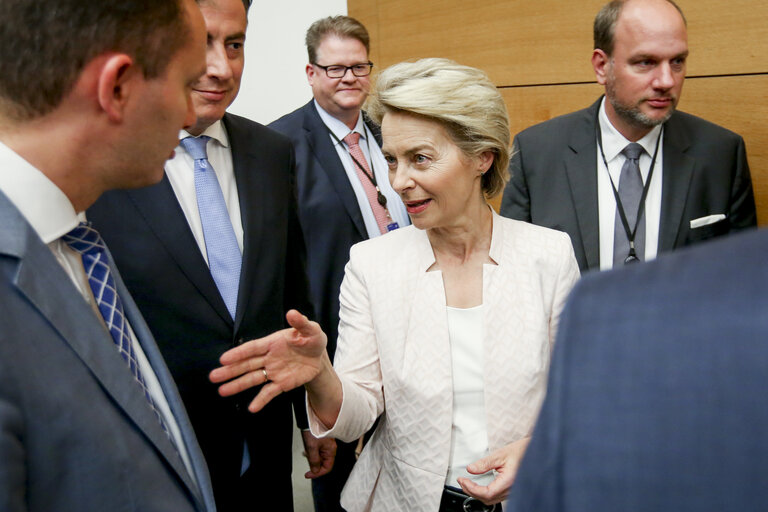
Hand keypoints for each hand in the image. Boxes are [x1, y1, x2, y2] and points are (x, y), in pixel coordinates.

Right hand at [209, 309, 326, 412]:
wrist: (320, 357)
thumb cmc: (312, 339)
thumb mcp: (310, 329)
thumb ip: (301, 323)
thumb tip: (292, 313)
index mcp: (272, 343)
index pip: (252, 348)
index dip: (238, 353)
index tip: (223, 359)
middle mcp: (269, 357)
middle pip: (247, 364)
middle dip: (231, 371)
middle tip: (213, 376)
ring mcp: (274, 371)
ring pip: (253, 378)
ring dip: (238, 385)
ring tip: (222, 391)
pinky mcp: (281, 383)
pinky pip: (269, 392)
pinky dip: (261, 400)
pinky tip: (252, 408)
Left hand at [301, 430, 335, 478]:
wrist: (310, 419)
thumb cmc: (313, 430)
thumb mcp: (312, 448)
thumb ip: (314, 461)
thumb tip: (315, 471)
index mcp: (331, 450)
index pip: (327, 468)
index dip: (317, 473)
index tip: (309, 474)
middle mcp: (330, 448)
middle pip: (323, 463)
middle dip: (314, 464)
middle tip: (306, 460)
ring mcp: (326, 445)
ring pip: (320, 458)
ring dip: (312, 458)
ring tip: (306, 452)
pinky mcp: (322, 442)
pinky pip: (318, 452)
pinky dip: (312, 452)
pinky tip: (307, 449)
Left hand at [457, 437, 530, 504]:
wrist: (533, 452)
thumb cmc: (521, 451)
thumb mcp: (500, 454)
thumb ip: (484, 463)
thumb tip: (471, 469)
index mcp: (509, 481)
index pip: (487, 493)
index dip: (472, 488)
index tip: (463, 480)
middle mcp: (511, 489)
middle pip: (487, 499)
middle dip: (471, 492)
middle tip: (462, 481)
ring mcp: (511, 491)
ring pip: (491, 500)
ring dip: (477, 494)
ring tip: (467, 483)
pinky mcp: (510, 490)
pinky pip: (496, 496)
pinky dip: (484, 493)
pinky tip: (478, 486)